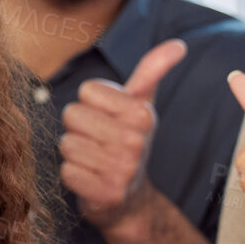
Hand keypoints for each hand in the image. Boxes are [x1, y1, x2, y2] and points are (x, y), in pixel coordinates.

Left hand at [60, 40, 187, 231]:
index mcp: (143, 114)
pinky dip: (72, 175)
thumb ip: (152, 71)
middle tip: (97, 141)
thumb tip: (178, 45)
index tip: (106, 118)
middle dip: (79, 127)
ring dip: (74, 152)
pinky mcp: (105, 194)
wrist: (130, 199)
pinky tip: (90, 178)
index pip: (87, 90)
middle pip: (72, 114)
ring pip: (67, 143)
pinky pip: (66, 172)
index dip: (90, 104)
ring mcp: (122, 170)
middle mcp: (136, 142)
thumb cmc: (129, 142)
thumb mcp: (142, 105)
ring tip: (94, 159)